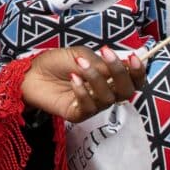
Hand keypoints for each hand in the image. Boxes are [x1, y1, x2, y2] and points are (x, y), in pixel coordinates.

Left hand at [21, 46, 145, 122]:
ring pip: (107, 98)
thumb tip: (124, 64)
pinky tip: (73, 78)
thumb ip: (102, 62)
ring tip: (80, 65)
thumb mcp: (81, 55)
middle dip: (120, 72)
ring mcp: (92, 105)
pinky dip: (83, 92)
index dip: (138, 71)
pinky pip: (89, 108)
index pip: (133, 79)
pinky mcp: (78, 115)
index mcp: (109, 78)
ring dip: (96, 78)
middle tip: (106, 55)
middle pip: (126, 91)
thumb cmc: (56, 62)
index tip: (133, 57)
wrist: (31, 72)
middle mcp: (104, 93)